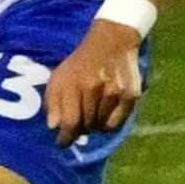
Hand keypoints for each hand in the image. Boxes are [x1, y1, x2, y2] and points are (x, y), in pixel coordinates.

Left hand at [38, 19, 144, 140]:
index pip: (70, 122)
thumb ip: (53, 101)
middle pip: (86, 126)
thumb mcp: (59, 76)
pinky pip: (116, 124)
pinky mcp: (131, 95)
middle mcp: (97, 89)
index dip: (65, 137)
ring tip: (90, 115)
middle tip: (76, 125)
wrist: (112, 41)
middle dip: (78, 130)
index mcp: (76, 83)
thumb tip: (54, 127)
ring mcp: (116, 93)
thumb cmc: (81, 62)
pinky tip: (103, 114)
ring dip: (93, 126)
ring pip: (101, 127)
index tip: (62, 142)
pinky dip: (107, 124)